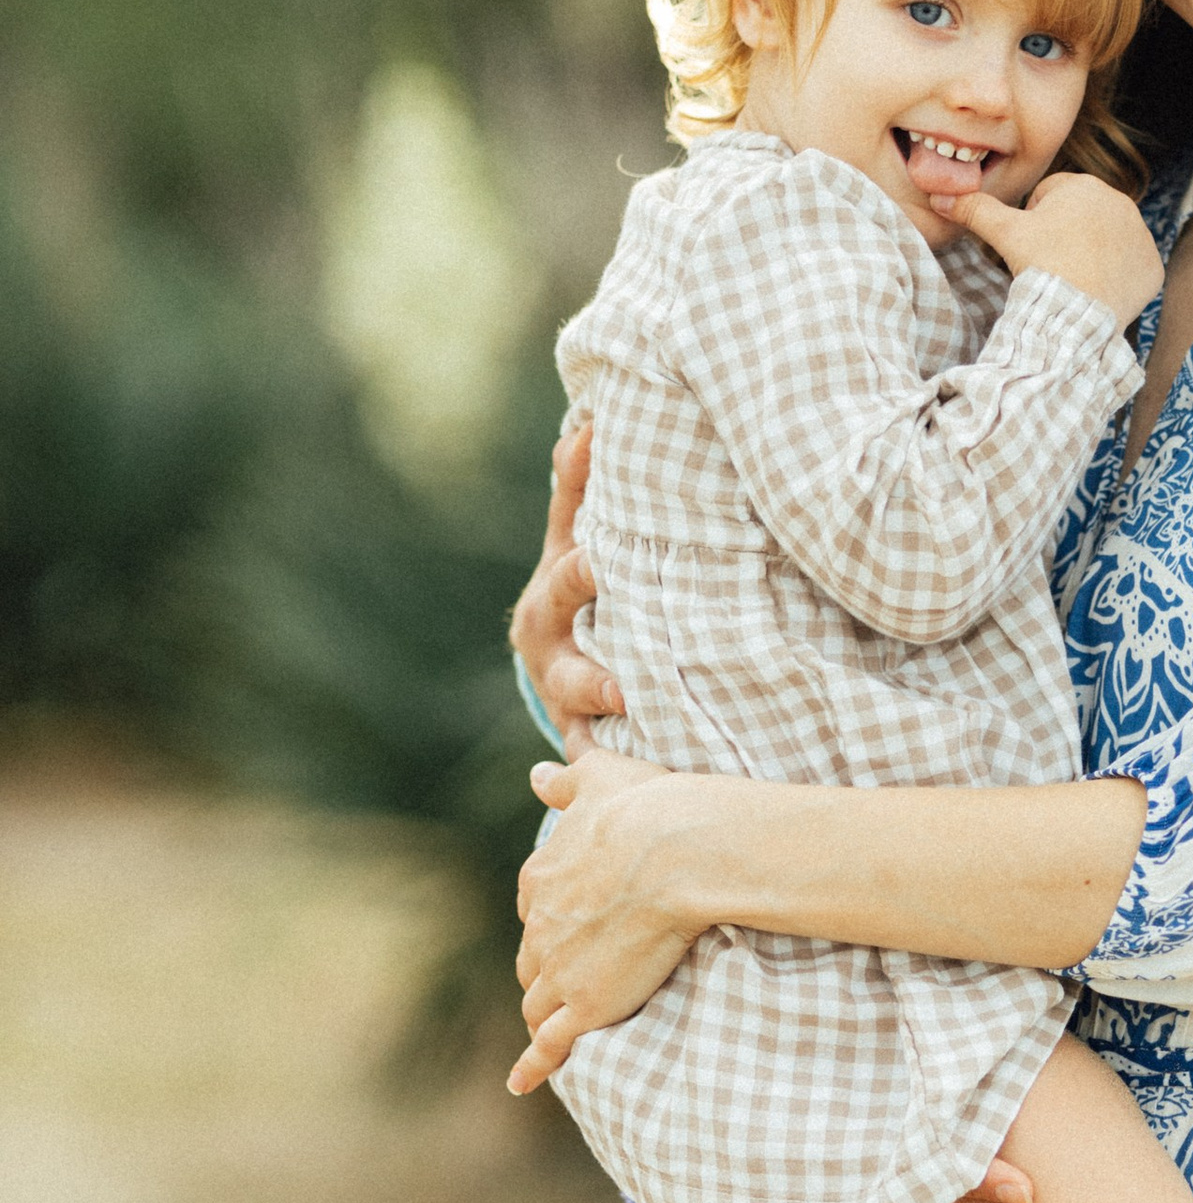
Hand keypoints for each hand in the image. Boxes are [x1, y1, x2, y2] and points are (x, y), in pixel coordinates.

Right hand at [508, 424, 621, 750]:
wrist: (562, 650)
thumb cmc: (580, 577)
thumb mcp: (574, 533)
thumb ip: (579, 483)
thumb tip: (588, 419)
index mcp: (551, 598)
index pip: (567, 580)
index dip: (583, 573)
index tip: (602, 562)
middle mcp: (550, 655)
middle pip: (568, 666)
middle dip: (592, 674)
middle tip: (620, 681)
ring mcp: (565, 702)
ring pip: (579, 722)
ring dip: (601, 731)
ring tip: (629, 737)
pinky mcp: (584, 739)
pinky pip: (595, 761)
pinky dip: (608, 772)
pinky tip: (631, 783)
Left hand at [509, 746, 697, 1093]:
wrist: (675, 851)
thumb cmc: (647, 808)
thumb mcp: (599, 778)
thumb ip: (566, 779)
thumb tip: (538, 772)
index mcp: (540, 879)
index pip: (535, 911)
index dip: (552, 922)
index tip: (571, 928)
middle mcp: (539, 928)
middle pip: (533, 960)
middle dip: (546, 969)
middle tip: (569, 979)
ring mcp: (558, 971)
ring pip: (537, 1002)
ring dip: (543, 1013)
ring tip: (554, 1028)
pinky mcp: (583, 1006)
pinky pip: (550, 1044)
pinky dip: (533, 1064)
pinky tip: (521, 1081)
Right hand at [941, 172, 1162, 330]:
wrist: (1077, 311)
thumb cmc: (1042, 265)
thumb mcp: (1004, 233)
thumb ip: (975, 209)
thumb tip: (940, 198)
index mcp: (1085, 185)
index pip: (1051, 195)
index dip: (1034, 220)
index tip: (1032, 245)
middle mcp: (1121, 203)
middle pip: (1080, 217)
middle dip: (1064, 235)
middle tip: (1050, 264)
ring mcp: (1142, 235)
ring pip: (1105, 241)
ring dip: (1090, 254)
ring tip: (1071, 278)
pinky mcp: (1152, 266)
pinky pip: (1130, 267)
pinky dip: (1115, 278)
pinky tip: (1096, 291)